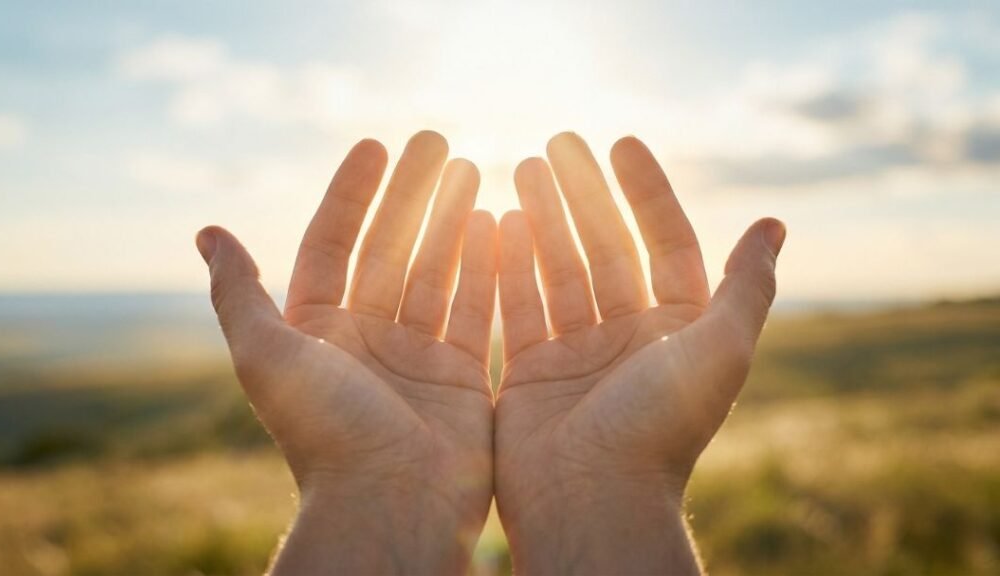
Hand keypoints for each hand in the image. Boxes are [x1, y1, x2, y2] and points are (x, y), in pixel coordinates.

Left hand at [197, 132, 496, 574]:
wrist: (389, 506)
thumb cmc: (325, 432)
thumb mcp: (267, 355)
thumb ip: (239, 293)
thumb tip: (207, 231)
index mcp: (317, 330)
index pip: (333, 243)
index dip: (352, 193)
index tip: (376, 145)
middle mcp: (365, 338)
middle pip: (390, 247)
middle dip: (412, 194)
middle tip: (437, 140)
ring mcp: (414, 356)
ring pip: (436, 271)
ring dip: (452, 220)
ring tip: (474, 169)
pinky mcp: (458, 376)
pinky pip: (473, 308)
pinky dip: (485, 267)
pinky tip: (498, 223)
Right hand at [495, 133, 785, 573]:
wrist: (593, 502)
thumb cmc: (660, 428)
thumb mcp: (720, 350)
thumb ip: (746, 287)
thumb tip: (775, 224)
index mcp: (677, 330)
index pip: (664, 242)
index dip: (645, 192)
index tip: (619, 144)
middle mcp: (629, 338)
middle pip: (604, 248)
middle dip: (583, 194)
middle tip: (556, 142)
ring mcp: (578, 354)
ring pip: (558, 269)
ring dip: (541, 219)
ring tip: (520, 167)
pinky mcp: (532, 373)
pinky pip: (518, 305)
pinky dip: (507, 265)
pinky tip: (493, 222)